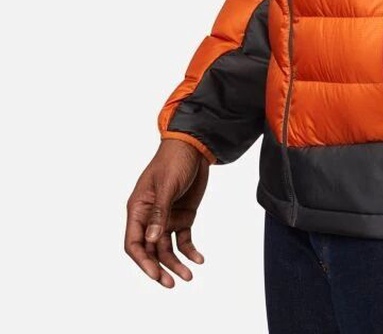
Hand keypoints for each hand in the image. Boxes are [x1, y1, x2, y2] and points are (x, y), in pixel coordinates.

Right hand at [125, 138, 209, 287]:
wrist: (195, 148)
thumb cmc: (174, 161)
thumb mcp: (167, 185)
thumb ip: (160, 212)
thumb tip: (151, 239)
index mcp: (138, 209)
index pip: (133, 242)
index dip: (142, 261)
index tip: (155, 274)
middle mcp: (149, 217)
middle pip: (149, 250)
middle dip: (160, 268)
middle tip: (172, 284)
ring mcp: (166, 218)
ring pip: (166, 248)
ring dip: (176, 263)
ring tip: (189, 276)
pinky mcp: (183, 216)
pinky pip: (183, 239)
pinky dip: (190, 250)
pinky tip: (199, 259)